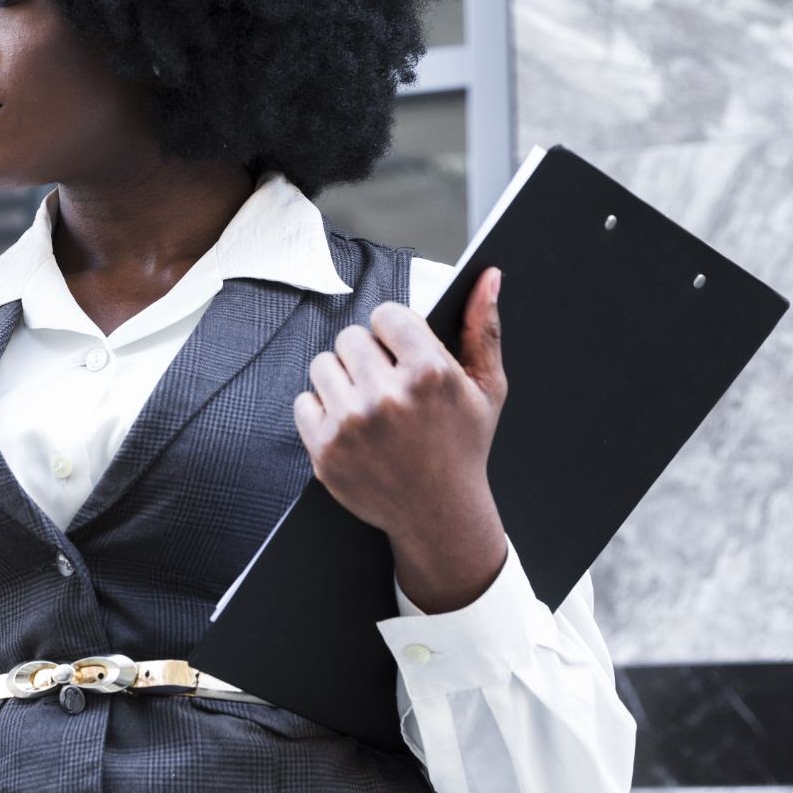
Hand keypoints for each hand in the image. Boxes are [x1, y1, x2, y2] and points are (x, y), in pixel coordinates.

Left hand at [292, 267, 509, 612]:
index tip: (401, 352)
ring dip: (342, 380)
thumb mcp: (487, 389)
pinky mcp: (324, 450)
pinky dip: (321, 412)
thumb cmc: (463, 447)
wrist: (439, 515)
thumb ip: (484, 328)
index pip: (386, 314)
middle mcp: (387, 396)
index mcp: (429, 373)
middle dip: (368, 356)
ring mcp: (351, 425)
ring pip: (323, 365)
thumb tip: (488, 277)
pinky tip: (350, 428)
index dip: (394, 332)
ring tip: (369, 405)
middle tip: (387, 384)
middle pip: (351, 337)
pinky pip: (303, 401)